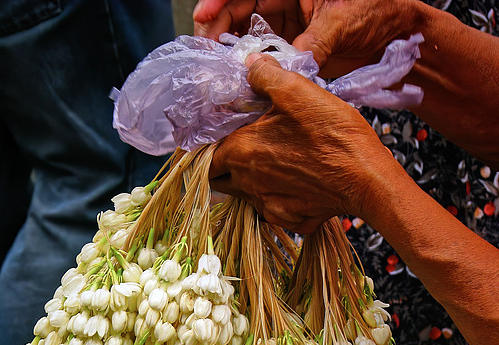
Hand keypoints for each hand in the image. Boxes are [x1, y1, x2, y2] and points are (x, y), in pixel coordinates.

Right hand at [194, 0, 423, 75]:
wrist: (402, 32)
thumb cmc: (380, 7)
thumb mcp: (343, 20)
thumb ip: (313, 42)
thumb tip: (285, 70)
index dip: (220, 2)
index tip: (203, 17)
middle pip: (241, 10)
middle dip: (220, 30)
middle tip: (206, 53)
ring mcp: (291, 22)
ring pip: (250, 34)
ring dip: (233, 51)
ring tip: (219, 69)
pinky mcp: (296, 45)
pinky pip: (268, 54)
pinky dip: (254, 66)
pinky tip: (242, 78)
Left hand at [209, 54, 397, 232]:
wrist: (366, 179)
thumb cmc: (333, 135)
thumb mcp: (298, 92)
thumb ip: (266, 77)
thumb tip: (250, 65)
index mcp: (242, 153)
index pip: (205, 157)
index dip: (209, 147)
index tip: (222, 137)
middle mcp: (248, 184)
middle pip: (219, 180)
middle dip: (223, 167)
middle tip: (244, 149)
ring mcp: (268, 206)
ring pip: (244, 196)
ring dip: (247, 182)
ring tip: (270, 163)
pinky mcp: (288, 219)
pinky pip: (271, 210)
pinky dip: (274, 197)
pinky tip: (292, 183)